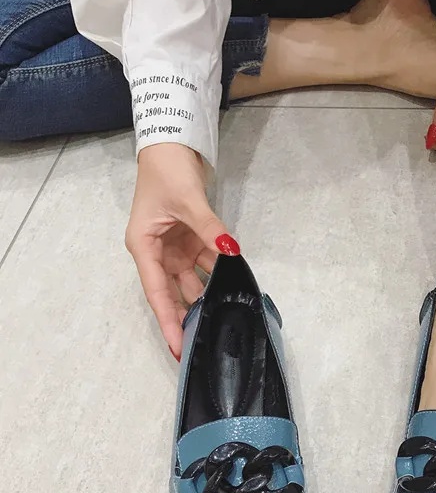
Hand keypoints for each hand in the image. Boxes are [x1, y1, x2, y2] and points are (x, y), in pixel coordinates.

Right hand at [125, 143, 238, 359]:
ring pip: (192, 281)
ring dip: (208, 296)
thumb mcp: (188, 201)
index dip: (169, 322)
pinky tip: (234, 287)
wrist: (172, 143)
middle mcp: (157, 253)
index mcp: (144, 248)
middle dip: (189, 317)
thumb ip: (210, 229)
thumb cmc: (168, 171)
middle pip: (174, 294)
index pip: (157, 294)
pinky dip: (219, 273)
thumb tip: (231, 251)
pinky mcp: (190, 240)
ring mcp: (175, 248)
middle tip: (206, 343)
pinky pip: (206, 262)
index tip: (178, 348)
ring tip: (225, 320)